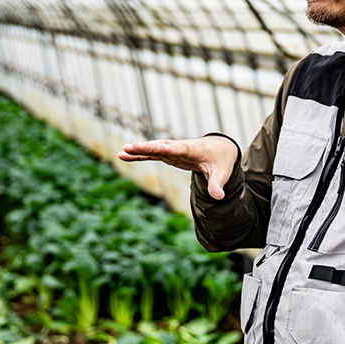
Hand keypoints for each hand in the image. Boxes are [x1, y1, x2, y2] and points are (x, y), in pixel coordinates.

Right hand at [118, 136, 237, 199]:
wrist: (218, 149)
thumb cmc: (220, 161)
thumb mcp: (221, 173)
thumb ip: (217, 184)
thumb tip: (219, 197)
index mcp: (194, 149)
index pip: (181, 149)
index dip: (172, 149)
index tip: (161, 148)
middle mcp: (180, 147)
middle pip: (162, 146)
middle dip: (148, 147)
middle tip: (133, 146)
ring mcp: (172, 150)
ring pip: (153, 149)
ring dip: (139, 150)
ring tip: (123, 151)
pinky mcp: (168, 154)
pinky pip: (151, 154)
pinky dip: (138, 154)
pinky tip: (123, 155)